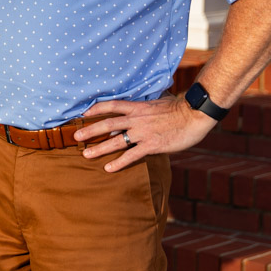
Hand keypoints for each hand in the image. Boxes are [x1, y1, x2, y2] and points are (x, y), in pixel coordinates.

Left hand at [73, 95, 217, 172]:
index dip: (96, 109)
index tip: (83, 114)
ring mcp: (143, 132)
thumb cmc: (178, 108)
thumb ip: (144, 107)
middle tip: (76, 137)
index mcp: (137, 107)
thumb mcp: (157, 102)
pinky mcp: (152, 145)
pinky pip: (132, 155)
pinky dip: (119, 162)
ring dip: (99, 148)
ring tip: (86, 155)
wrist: (194, 115)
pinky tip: (108, 168)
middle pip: (107, 123)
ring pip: (116, 140)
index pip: (111, 105)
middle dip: (90, 130)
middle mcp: (136, 119)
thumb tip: (134, 111)